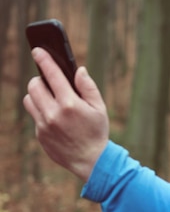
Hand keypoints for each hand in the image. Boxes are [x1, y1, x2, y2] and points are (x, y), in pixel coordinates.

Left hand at [23, 48, 109, 181]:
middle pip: (35, 85)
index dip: (44, 59)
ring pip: (29, 99)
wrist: (91, 161)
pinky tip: (54, 117)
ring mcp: (44, 125)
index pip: (52, 74)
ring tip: (49, 98)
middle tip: (49, 82)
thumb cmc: (97, 132)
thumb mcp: (99, 108)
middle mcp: (53, 113)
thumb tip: (78, 70)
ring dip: (37, 95)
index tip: (37, 50)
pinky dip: (41, 111)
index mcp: (70, 104)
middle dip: (41, 80)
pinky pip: (34, 116)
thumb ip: (88, 87)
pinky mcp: (40, 135)